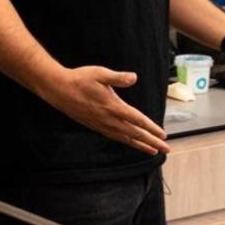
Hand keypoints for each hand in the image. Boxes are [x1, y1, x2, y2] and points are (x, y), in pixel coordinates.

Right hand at [41, 66, 169, 155]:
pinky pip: (115, 137)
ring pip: (125, 138)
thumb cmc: (80, 79)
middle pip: (134, 134)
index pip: (137, 120)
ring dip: (140, 145)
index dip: (151, 128)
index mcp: (112, 106)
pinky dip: (126, 142)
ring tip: (153, 151)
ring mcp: (101, 124)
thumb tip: (134, 77)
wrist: (58, 89)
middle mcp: (108, 119)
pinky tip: (130, 143)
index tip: (163, 135)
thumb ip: (118, 77)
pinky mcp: (95, 126)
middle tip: (166, 149)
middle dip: (151, 142)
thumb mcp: (100, 73)